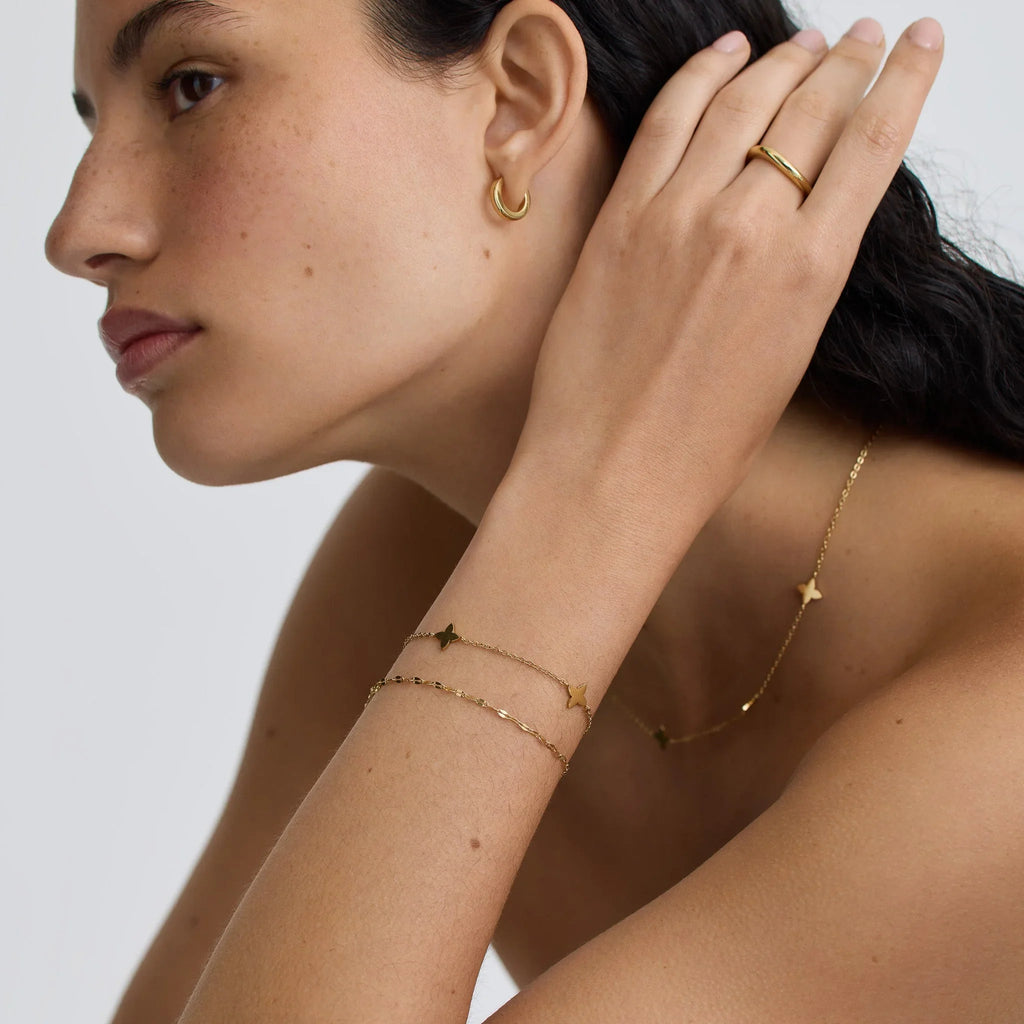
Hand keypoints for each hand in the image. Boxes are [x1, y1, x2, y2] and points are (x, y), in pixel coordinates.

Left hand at [512, 19, 942, 548]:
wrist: (614, 471)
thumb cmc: (703, 442)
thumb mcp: (787, 357)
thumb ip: (802, 273)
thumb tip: (805, 210)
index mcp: (811, 271)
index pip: (873, 143)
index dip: (903, 79)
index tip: (918, 40)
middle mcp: (751, 227)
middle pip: (812, 110)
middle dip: (846, 62)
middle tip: (861, 36)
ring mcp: (679, 215)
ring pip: (742, 102)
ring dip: (780, 60)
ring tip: (803, 41)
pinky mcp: (622, 218)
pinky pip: (667, 120)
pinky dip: (700, 76)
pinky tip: (723, 53)